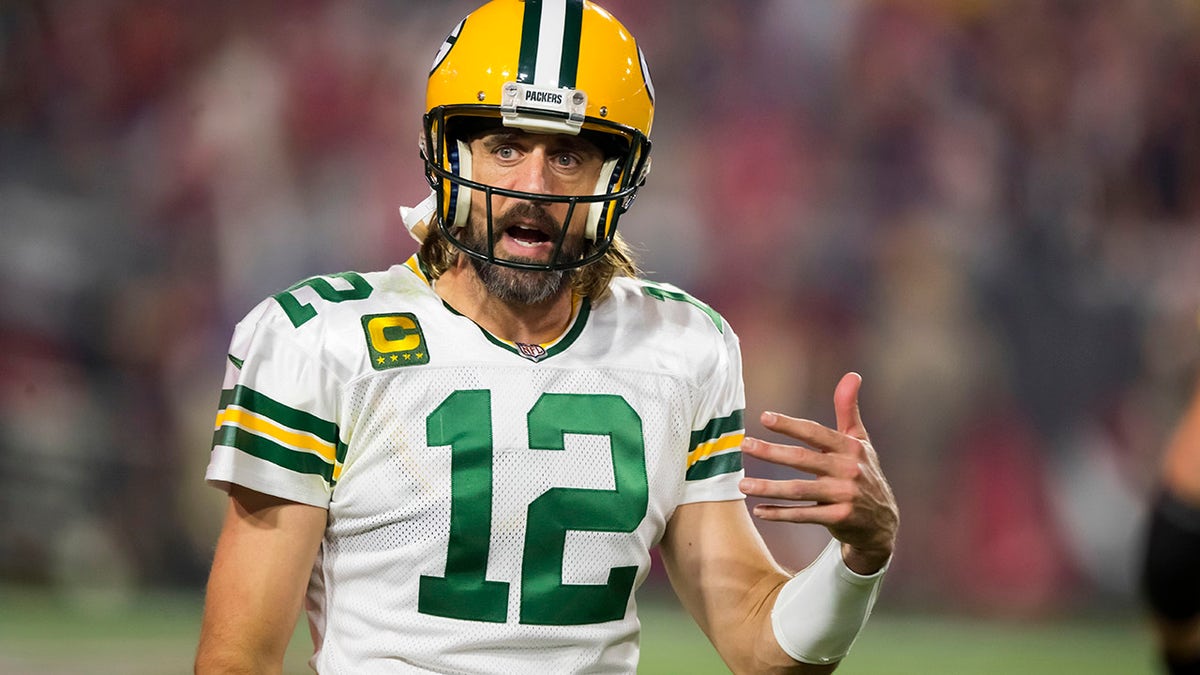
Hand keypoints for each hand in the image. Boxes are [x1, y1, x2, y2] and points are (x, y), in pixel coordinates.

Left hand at [739, 372, 898, 574]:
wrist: (882, 523)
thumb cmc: (864, 474)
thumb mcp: (860, 442)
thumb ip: (848, 410)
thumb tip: (852, 374)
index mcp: (850, 448)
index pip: (815, 432)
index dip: (790, 425)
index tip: (764, 417)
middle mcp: (848, 470)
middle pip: (802, 459)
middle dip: (771, 452)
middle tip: (744, 445)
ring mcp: (845, 495)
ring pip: (799, 490)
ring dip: (769, 488)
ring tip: (743, 484)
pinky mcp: (840, 519)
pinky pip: (805, 515)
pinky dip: (781, 513)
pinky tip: (759, 510)